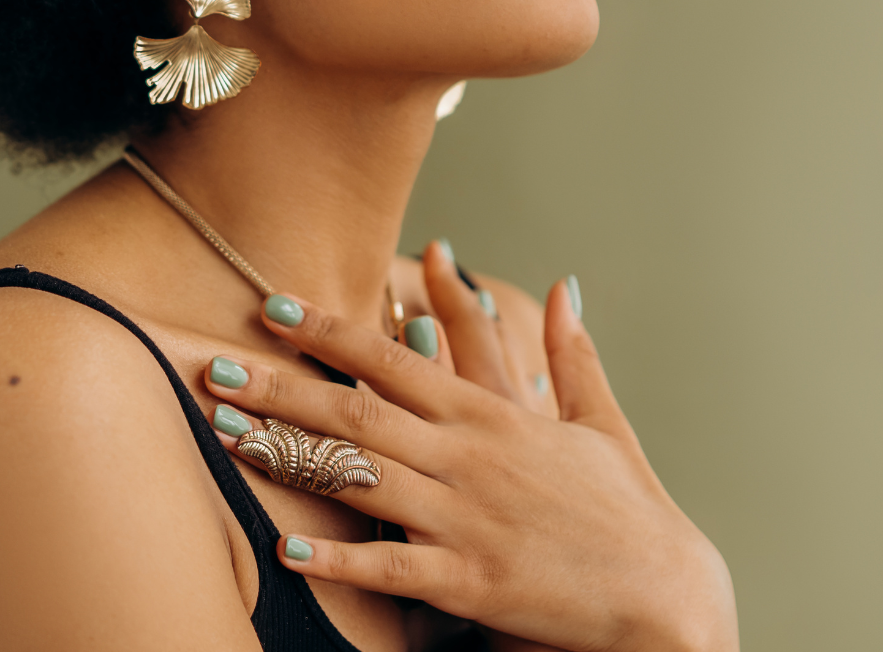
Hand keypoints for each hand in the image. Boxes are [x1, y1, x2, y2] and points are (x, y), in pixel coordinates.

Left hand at [205, 251, 738, 651]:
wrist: (664, 596)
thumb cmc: (628, 506)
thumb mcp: (601, 420)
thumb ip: (573, 352)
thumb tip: (564, 287)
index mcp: (494, 414)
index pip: (396, 358)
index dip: (332, 331)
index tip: (276, 308)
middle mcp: (470, 456)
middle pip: (359, 411)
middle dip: (283, 386)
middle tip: (218, 366)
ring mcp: (467, 517)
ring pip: (361, 476)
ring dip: (289, 455)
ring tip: (228, 434)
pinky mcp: (471, 580)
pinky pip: (392, 566)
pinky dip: (341, 557)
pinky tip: (288, 548)